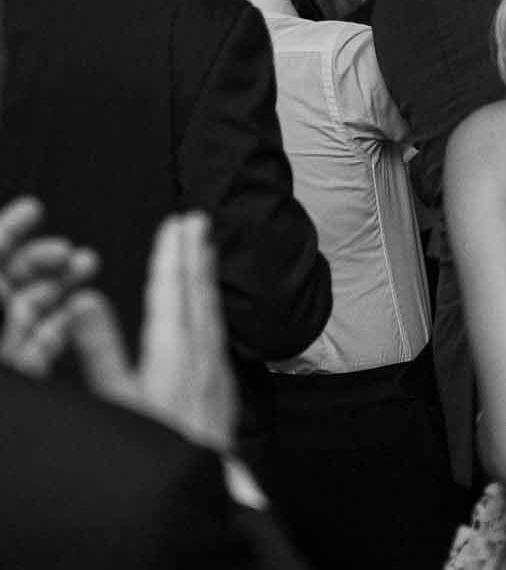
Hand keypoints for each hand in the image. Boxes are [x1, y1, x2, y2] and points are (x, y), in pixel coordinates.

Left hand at [0, 195, 98, 376]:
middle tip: (70, 252)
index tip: (34, 210)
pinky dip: (65, 322)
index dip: (9, 228)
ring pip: (30, 308)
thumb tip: (7, 225)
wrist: (2, 431)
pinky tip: (81, 308)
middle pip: (11, 280)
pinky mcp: (20, 376)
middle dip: (45, 257)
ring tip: (87, 268)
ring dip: (62, 284)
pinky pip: (43, 343)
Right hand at [66, 213, 235, 452]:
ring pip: (212, 308)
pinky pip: (219, 329)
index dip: (171, 256)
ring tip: (206, 247)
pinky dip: (213, 304)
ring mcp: (216, 367)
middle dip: (194, 253)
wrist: (204, 482)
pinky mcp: (224, 385)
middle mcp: (201, 351)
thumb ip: (101, 348)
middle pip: (197, 291)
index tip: (174, 224)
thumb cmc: (157, 445)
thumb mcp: (118, 399)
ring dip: (207, 273)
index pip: (171, 291)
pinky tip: (210, 306)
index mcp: (173, 350)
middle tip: (197, 219)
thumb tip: (86, 299)